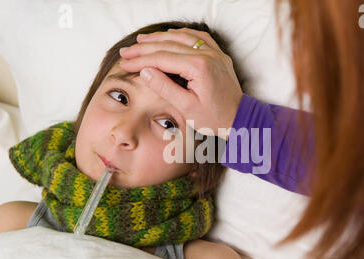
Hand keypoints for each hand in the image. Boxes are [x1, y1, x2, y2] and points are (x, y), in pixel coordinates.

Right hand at [119, 28, 242, 139]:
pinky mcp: (219, 55)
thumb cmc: (214, 118)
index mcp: (199, 67)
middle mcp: (208, 54)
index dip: (140, 61)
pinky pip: (198, 37)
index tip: (124, 64)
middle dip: (144, 48)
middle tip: (125, 52)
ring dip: (160, 38)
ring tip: (141, 40)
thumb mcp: (186, 107)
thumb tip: (145, 71)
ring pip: (182, 37)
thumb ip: (164, 87)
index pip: (161, 58)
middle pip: (168, 45)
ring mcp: (215, 53)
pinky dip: (181, 34)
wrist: (239, 119)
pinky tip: (169, 36)